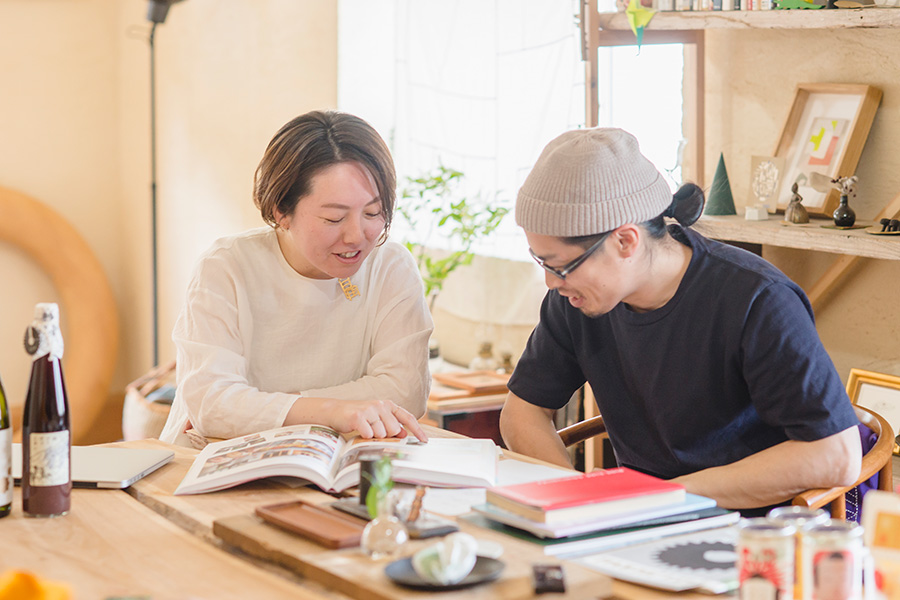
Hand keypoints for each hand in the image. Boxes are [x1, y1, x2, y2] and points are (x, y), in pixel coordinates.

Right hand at [285, 397, 428, 442]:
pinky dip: (364, 436)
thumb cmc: (357, 417)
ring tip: (364, 429)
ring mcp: (370, 410)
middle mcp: (380, 405)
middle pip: (394, 430)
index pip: (407, 417)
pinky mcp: (359, 416)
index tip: (424, 441)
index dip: (417, 430)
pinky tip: (358, 430)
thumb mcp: (376, 419)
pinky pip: (369, 434)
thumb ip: (390, 425)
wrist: (335, 411)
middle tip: (373, 431)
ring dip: (373, 436)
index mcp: (387, 405)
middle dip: (385, 435)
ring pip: (381, 433)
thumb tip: (403, 434)